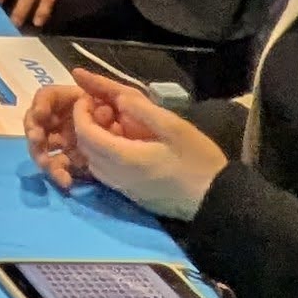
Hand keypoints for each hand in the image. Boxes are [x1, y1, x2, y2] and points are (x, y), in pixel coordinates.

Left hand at [20, 66, 226, 217]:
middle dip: (87, 123)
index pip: (85, 133)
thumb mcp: (174, 127)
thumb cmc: (198, 160)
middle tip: (106, 106)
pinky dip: (106, 153)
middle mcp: (116, 177)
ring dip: (96, 139)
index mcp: (124, 158)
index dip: (81, 112)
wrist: (216, 201)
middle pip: (85, 148)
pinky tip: (126, 142)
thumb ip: (142, 110)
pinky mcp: (131, 196)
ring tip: (116, 122)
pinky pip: (106, 172)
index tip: (90, 95)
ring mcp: (123, 189)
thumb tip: (118, 98)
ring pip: (93, 161)